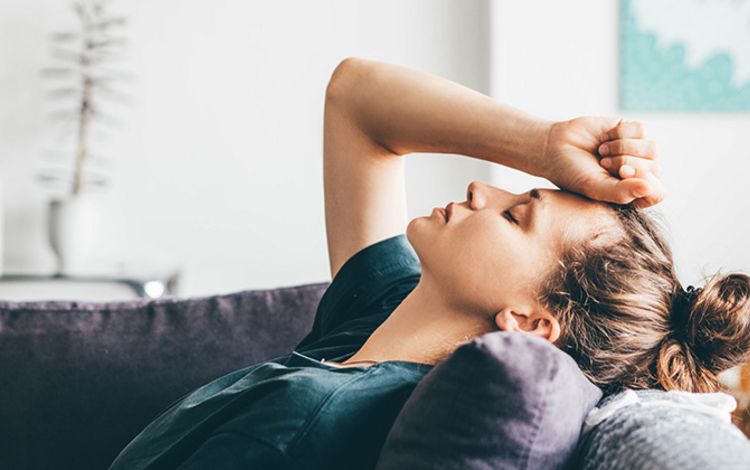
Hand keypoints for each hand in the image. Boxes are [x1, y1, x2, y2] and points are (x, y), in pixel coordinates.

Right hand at [539, 117, 664, 207]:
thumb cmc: (573, 174)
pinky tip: (605, 139)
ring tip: (602, 152)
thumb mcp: (595, 188)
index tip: (620, 174)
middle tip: (603, 164)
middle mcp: (638, 174)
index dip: (642, 181)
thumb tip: (649, 188)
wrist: (555, 147)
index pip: (657, 192)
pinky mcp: (631, 131)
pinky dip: (620, 133)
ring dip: (622, 148)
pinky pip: (641, 130)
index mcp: (632, 194)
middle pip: (655, 168)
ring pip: (652, 148)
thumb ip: (622, 193)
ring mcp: (637, 152)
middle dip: (626, 163)